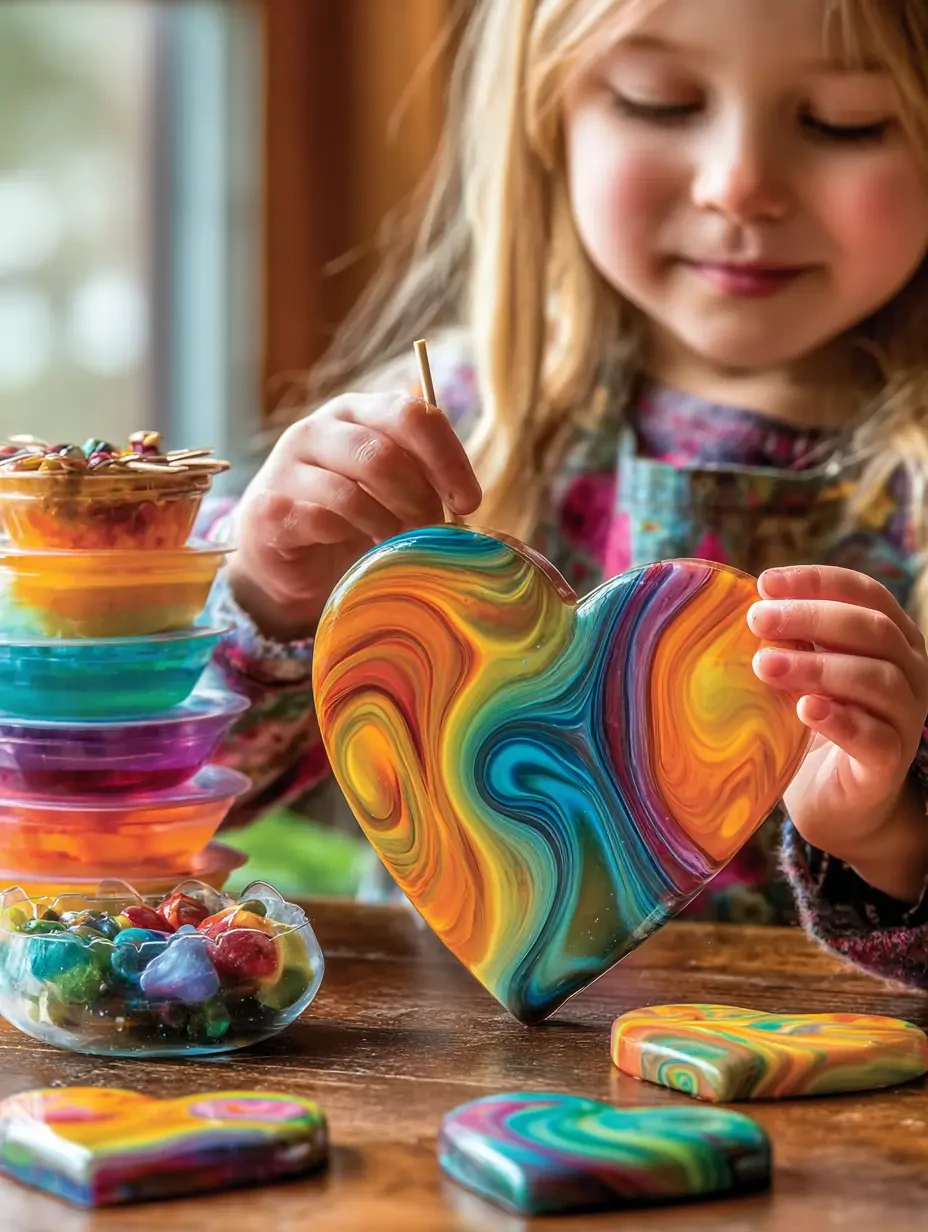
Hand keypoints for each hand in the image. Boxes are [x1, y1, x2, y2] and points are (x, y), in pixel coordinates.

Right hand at [228, 392, 481, 638]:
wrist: (286, 555)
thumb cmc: (350, 516)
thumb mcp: (392, 487)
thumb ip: (423, 474)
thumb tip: (466, 494)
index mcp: (358, 411)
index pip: (411, 414)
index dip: (447, 458)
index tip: (469, 501)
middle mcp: (319, 429)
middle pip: (382, 455)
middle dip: (418, 500)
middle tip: (431, 532)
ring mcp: (287, 467)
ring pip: (350, 494)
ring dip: (386, 528)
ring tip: (396, 547)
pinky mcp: (266, 509)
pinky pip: (317, 522)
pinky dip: (346, 541)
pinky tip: (354, 553)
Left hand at [749, 565, 927, 901]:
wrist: (835, 801)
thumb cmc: (812, 722)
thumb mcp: (800, 672)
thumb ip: (789, 639)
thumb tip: (747, 605)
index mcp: (891, 639)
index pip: (865, 593)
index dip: (817, 581)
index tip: (764, 583)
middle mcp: (910, 672)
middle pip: (872, 630)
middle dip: (811, 617)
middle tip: (757, 619)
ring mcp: (906, 719)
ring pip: (876, 679)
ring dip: (816, 666)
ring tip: (764, 665)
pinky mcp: (890, 764)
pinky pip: (874, 737)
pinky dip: (839, 719)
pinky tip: (804, 709)